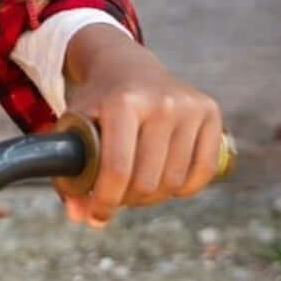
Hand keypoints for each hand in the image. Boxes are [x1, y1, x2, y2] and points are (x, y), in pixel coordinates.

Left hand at [57, 24, 222, 226]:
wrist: (125, 64)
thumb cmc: (97, 102)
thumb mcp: (74, 127)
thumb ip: (70, 171)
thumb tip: (79, 216)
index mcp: (122, 102)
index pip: (118, 169)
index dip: (106, 201)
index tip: (96, 215)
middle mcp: (161, 102)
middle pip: (147, 181)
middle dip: (128, 199)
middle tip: (117, 196)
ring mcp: (189, 106)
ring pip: (174, 181)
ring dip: (153, 195)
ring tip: (136, 185)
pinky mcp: (210, 111)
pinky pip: (203, 172)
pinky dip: (183, 187)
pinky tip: (165, 180)